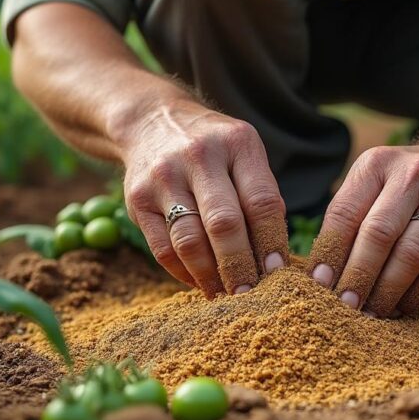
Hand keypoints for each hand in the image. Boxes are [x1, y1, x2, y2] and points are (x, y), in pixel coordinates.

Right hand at [121, 99, 289, 296]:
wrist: (152, 122)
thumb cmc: (214, 149)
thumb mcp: (244, 153)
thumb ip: (260, 196)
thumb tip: (277, 260)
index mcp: (237, 143)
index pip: (261, 202)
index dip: (272, 243)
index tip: (280, 274)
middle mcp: (199, 156)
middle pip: (224, 224)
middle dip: (240, 267)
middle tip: (253, 297)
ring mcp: (164, 177)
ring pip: (190, 242)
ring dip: (211, 277)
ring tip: (227, 296)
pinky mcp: (137, 199)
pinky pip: (163, 249)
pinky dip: (184, 273)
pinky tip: (200, 283)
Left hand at [307, 143, 418, 315]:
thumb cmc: (402, 184)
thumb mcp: (372, 182)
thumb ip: (347, 218)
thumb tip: (322, 275)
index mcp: (377, 163)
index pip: (345, 212)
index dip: (329, 252)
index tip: (318, 284)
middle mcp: (414, 175)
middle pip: (379, 234)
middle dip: (357, 277)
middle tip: (343, 306)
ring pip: (411, 256)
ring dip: (386, 292)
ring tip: (370, 313)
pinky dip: (416, 295)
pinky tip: (400, 307)